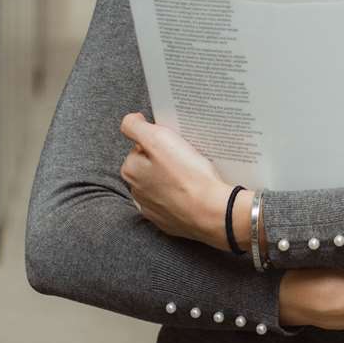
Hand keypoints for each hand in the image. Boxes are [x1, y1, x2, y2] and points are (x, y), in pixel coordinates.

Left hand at [118, 113, 230, 249]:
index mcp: (130, 170)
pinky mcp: (169, 221)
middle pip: (150, 165)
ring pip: (161, 184)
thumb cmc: (187, 175)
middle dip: (165, 159)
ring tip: (193, 175)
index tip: (174, 145)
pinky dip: (181, 196)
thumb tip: (132, 121)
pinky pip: (173, 202)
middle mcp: (136, 192)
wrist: (212, 212)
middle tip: (186, 158)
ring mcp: (153, 209)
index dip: (159, 141)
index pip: (141, 146)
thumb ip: (135, 126)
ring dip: (173, 178)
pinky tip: (194, 192)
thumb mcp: (157, 139)